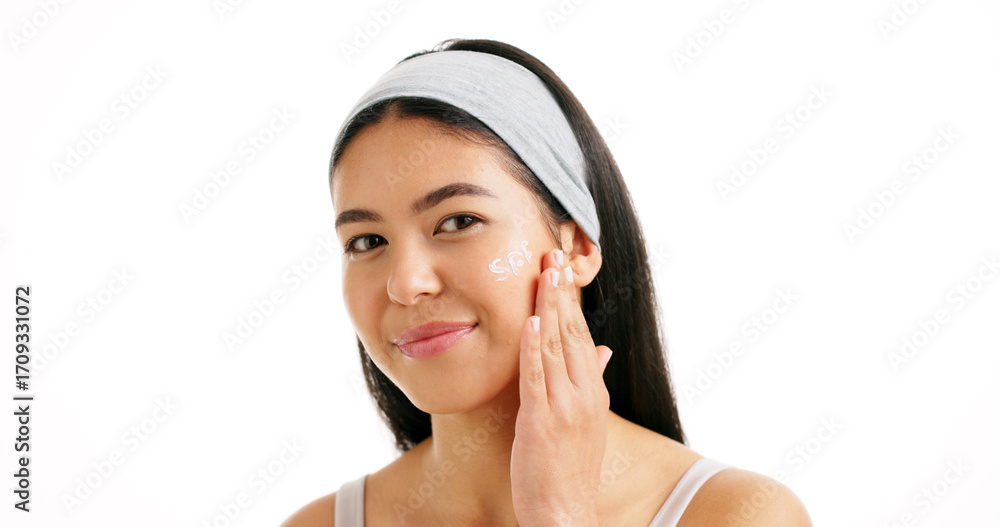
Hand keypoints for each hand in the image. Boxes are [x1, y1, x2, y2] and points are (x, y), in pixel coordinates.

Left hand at [510, 248, 613, 526]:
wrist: (566, 512)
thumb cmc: (569, 469)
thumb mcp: (588, 421)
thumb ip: (592, 381)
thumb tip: (602, 351)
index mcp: (592, 391)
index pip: (581, 334)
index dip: (570, 300)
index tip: (562, 269)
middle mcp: (583, 393)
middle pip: (571, 332)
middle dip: (561, 291)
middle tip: (553, 254)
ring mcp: (564, 406)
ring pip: (556, 346)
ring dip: (548, 307)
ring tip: (543, 273)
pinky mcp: (542, 420)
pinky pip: (537, 376)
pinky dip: (533, 346)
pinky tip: (529, 321)